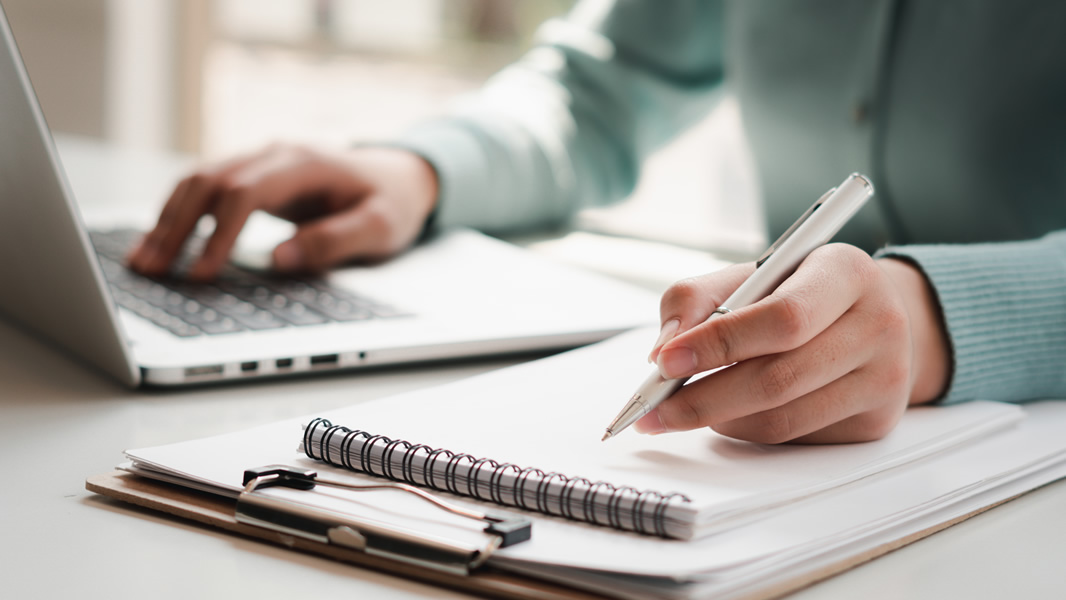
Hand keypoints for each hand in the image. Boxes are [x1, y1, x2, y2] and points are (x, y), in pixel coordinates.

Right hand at [127, 145, 438, 278]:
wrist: (401, 176)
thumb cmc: (392, 203)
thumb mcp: (380, 228)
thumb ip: (333, 242)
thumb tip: (279, 259)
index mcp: (305, 164)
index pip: (245, 193)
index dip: (218, 234)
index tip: (201, 275)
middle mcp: (275, 154)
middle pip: (208, 182)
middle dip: (175, 228)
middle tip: (150, 271)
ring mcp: (261, 161)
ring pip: (198, 181)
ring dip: (167, 220)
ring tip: (142, 262)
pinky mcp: (254, 176)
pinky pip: (205, 188)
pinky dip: (178, 214)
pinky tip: (160, 242)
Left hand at [639, 244, 950, 443]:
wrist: (871, 314)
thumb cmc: (800, 290)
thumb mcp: (752, 273)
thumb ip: (697, 299)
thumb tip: (662, 351)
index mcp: (847, 273)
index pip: (781, 318)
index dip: (718, 343)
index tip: (665, 362)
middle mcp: (878, 325)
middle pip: (778, 378)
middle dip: (703, 398)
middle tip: (654, 409)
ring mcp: (884, 379)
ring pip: (783, 418)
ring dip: (720, 420)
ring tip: (681, 411)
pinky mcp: (876, 421)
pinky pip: (794, 438)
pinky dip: (746, 430)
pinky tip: (727, 414)